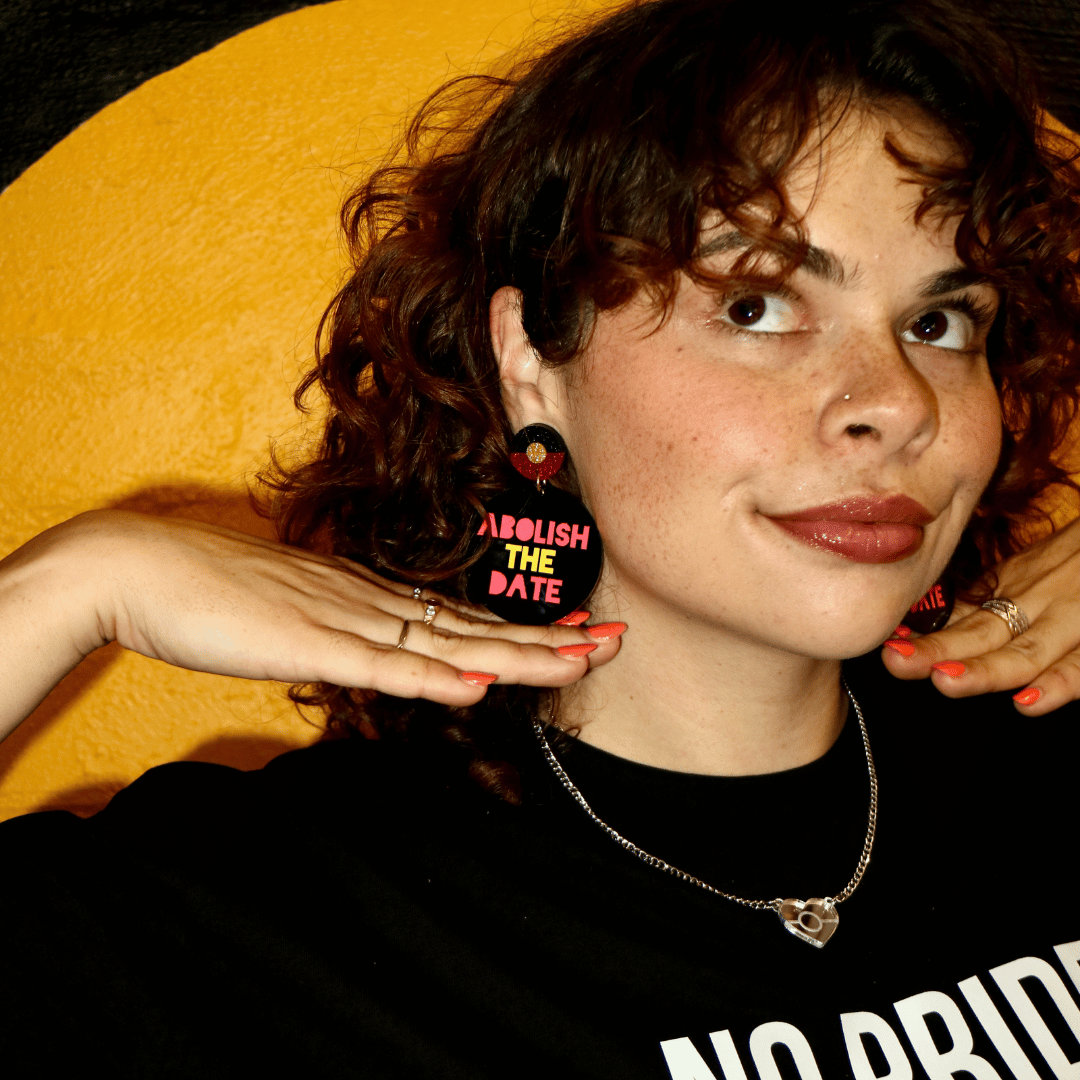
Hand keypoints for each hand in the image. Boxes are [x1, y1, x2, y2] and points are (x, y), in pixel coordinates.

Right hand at [0, 511, 623, 737]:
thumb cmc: (212, 595)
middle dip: (550, 638)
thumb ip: (338, 634)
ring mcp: (344, 620)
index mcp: (369, 598)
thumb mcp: (293, 616)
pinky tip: (478, 684)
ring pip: (448, 644)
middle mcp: (371, 603)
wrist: (141, 567)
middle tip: (617, 639)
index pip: (462, 619)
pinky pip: (381, 665)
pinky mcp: (309, 642)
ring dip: (518, 654)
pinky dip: (434, 677)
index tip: (579, 631)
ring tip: (582, 658)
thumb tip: (373, 650)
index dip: (524, 630)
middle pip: (475, 627)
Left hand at [881, 515, 1079, 712]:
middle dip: (935, 651)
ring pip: (1025, 653)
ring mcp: (1075, 622)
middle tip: (896, 661)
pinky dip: (1060, 686)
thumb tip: (918, 626)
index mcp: (1016, 588)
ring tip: (947, 682)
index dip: (923, 634)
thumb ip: (987, 598)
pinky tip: (1029, 703)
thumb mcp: (1032, 570)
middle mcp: (1040, 603)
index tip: (887, 643)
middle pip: (980, 633)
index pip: (960, 616)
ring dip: (985, 671)